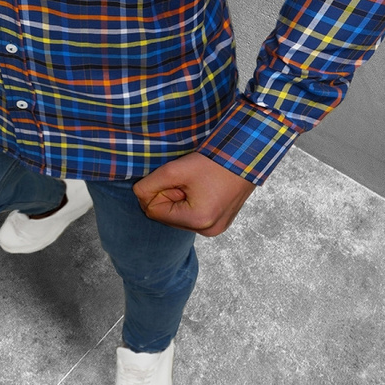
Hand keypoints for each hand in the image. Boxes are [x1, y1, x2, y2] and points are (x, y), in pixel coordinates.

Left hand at [133, 152, 254, 235]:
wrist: (247, 154)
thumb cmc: (214, 161)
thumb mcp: (175, 170)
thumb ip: (150, 184)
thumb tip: (138, 195)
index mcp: (198, 221)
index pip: (154, 212)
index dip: (157, 191)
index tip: (173, 177)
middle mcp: (208, 230)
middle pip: (167, 216)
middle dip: (170, 195)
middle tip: (186, 178)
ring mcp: (217, 228)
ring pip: (179, 215)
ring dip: (180, 197)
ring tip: (196, 182)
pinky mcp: (221, 222)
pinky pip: (194, 215)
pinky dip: (192, 200)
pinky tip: (204, 187)